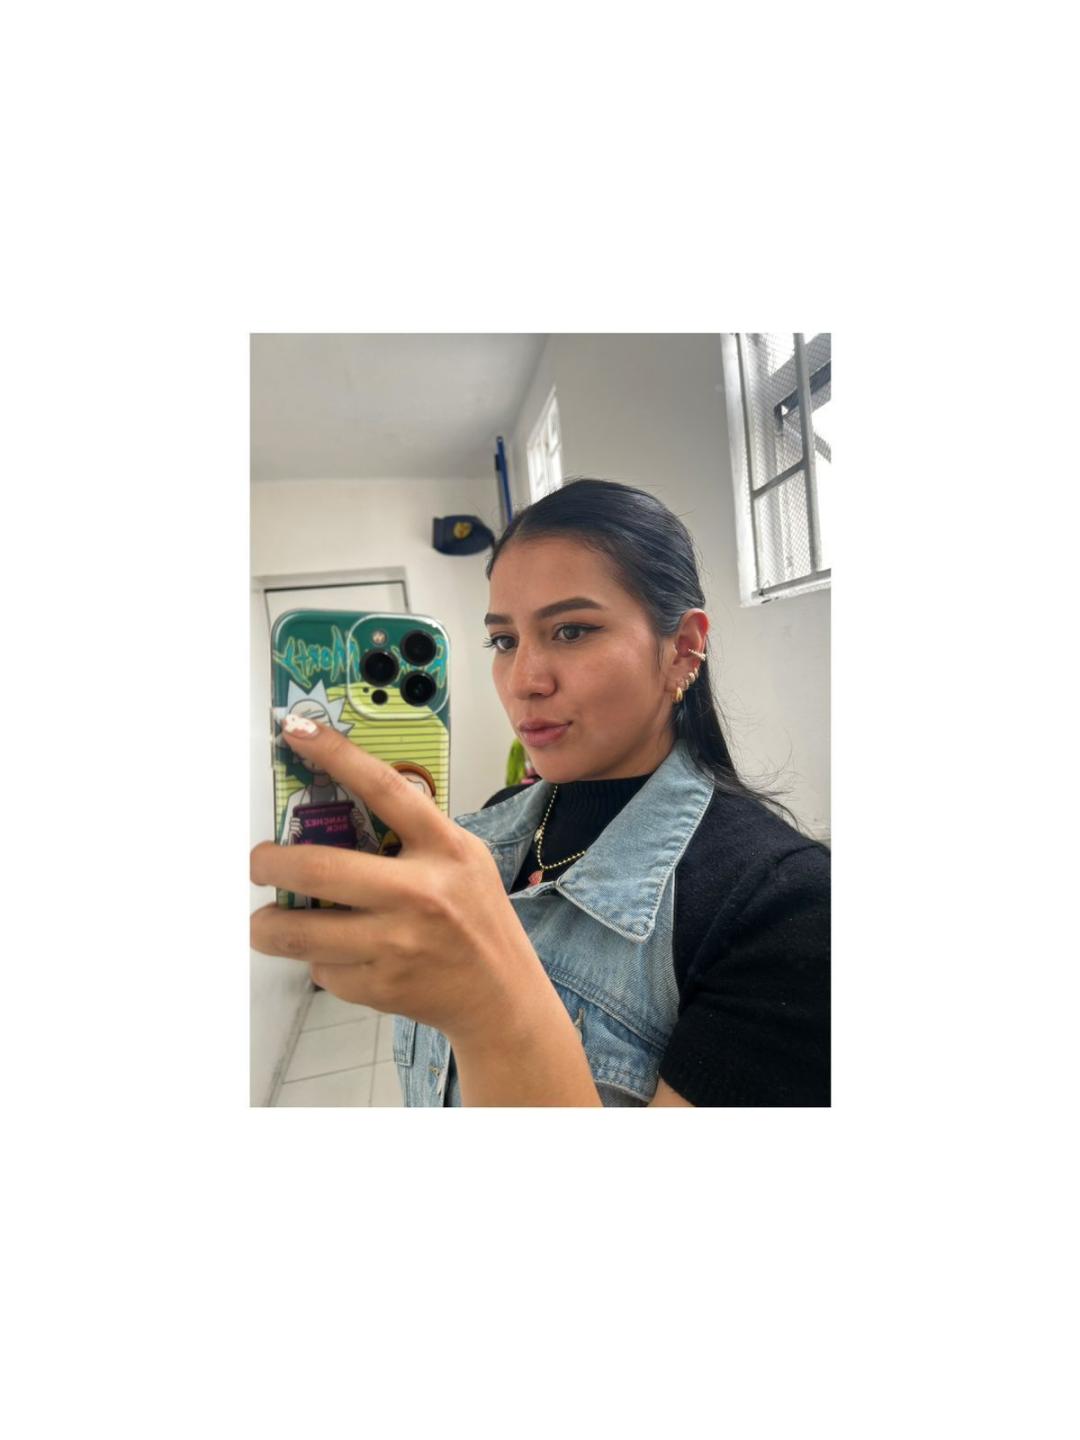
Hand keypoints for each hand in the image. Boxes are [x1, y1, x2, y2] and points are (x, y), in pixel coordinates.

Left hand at [251, 718, 548, 1048]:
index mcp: (444, 849)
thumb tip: (339, 804)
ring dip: (268, 925)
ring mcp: (398, 944)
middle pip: (318, 869)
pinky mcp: (380, 986)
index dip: (335, 753)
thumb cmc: (476, 918)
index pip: (383, 787)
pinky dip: (318, 960)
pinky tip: (337, 955)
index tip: (295, 729)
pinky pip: (322, 968)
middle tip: (258, 861)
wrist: (500, 995)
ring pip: (300, 932)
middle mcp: (421, 893)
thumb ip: (414, 832)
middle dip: (269, 864)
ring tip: (266, 920)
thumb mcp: (464, 858)